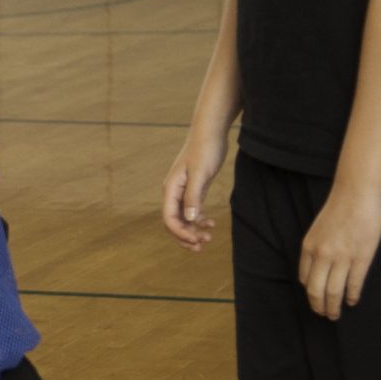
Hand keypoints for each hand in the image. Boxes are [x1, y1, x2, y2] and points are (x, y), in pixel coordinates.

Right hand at [161, 126, 228, 251]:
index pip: (169, 218)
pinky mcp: (194, 189)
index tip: (196, 241)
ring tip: (208, 239)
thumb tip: (189, 219)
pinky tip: (211, 223)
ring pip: (183, 218)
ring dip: (193, 231)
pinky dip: (200, 220)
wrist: (210, 133)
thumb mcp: (200, 174)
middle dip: (185, 236)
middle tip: (201, 246)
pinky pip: (193, 211)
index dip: (180, 233)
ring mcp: (183, 191)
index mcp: (171, 189)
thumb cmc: (204, 150)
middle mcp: (174, 192)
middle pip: (174, 222)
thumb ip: (193, 196)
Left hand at [297, 180, 380, 321]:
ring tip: (335, 315)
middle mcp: (322, 255)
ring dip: (333, 306)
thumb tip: (319, 267)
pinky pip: (353, 283)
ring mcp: (342, 257)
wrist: (356, 194)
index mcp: (309, 247)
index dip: (310, 292)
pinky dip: (351, 295)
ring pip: (333, 291)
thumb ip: (317, 248)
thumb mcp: (318, 229)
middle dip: (319, 306)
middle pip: (316, 290)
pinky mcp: (361, 257)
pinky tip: (352, 301)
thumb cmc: (339, 209)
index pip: (305, 278)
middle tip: (325, 315)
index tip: (316, 299)